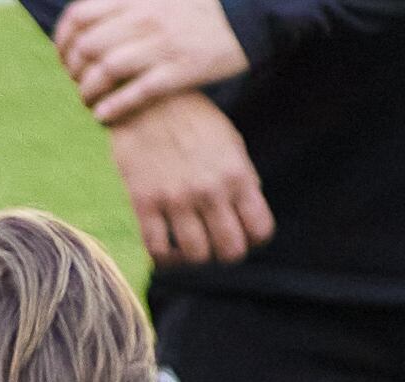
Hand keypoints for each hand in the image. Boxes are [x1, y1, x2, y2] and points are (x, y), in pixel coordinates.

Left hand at [57, 0, 250, 122]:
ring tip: (89, 101)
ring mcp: (163, 45)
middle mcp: (146, 19)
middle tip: (78, 82)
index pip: (79, 16)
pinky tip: (103, 116)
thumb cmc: (202, 7)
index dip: (62, 40)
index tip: (64, 56)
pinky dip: (112, 107)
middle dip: (74, 71)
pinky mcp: (181, 70)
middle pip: (87, 48)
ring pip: (105, 72)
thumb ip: (126, 2)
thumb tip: (90, 16)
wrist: (252, 14)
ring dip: (88, 92)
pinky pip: (135, 93)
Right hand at [106, 90, 273, 266]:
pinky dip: (162, 257)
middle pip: (229, 251)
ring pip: (194, 256)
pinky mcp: (144, 202)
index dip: (254, 240)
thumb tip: (248, 208)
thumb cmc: (192, 121)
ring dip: (194, 258)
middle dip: (225, 254)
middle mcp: (210, 191)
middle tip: (215, 245)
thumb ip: (242, 177)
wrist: (148, 101)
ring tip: (188, 247)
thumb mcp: (230, 142)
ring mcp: (176, 199)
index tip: (242, 235)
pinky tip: (165, 248)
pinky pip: (156, 248)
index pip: (260, 230)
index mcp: (237, 175)